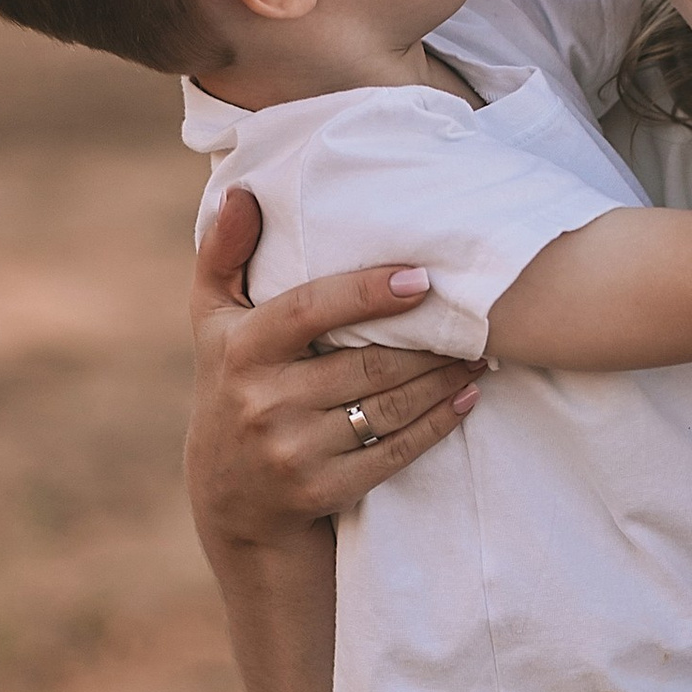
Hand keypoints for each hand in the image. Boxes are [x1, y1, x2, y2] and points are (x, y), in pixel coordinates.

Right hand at [185, 185, 480, 548]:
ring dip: (443, 379)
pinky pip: (394, 452)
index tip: (421, 278)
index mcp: (241, 349)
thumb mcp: (212, 322)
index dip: (365, 293)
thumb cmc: (231, 384)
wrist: (230, 499)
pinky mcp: (322, 490)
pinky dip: (438, 423)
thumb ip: (222, 253)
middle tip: (473, 317)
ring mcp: (292, 451)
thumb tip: (241, 191)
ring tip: (479, 353)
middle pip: (366, 364)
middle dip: (427, 342)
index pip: (307, 311)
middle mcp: (262, 401)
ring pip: (388, 407)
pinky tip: (466, 398)